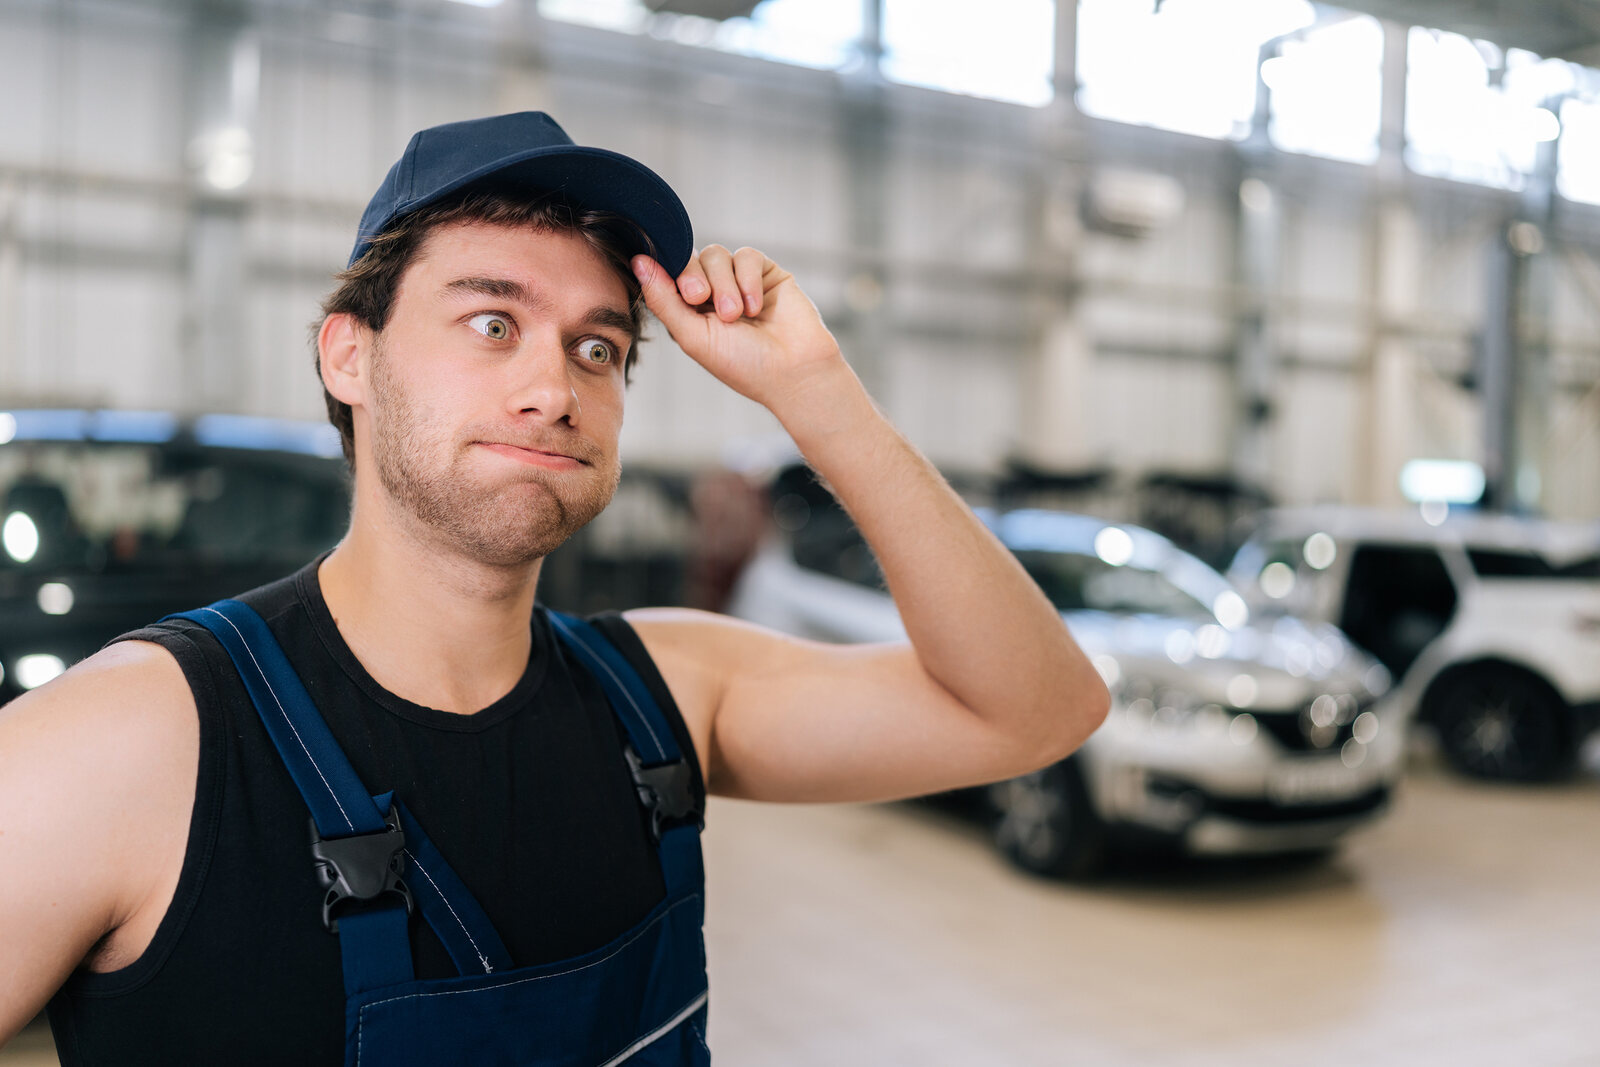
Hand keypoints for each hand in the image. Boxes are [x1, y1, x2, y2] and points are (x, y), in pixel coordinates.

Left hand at [631, 245, 845, 412]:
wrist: (794, 373)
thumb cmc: (742, 365)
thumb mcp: (692, 336)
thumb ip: (663, 299)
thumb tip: (638, 261)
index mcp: (689, 309)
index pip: (667, 274)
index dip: (669, 274)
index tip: (684, 295)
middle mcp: (713, 292)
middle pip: (690, 258)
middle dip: (693, 277)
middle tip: (701, 300)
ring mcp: (740, 280)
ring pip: (717, 254)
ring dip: (723, 284)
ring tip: (736, 315)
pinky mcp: (767, 273)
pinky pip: (747, 256)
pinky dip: (747, 279)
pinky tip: (755, 307)